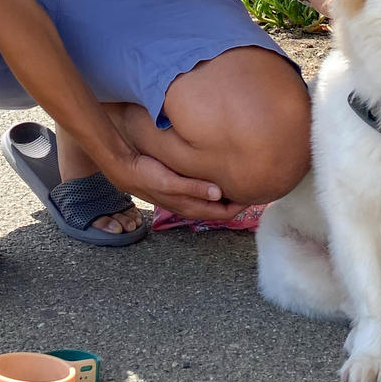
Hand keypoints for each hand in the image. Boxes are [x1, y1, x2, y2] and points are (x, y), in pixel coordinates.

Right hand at [111, 150, 246, 222]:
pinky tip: (218, 177)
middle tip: (254, 186)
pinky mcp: (180, 188)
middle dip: (237, 201)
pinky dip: (215, 188)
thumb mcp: (169, 181)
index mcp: (190, 206)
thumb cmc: (147, 174)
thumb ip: (192, 187)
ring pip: (213, 201)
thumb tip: (218, 193)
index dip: (240, 206)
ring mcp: (185, 197)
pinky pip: (204, 192)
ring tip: (241, 182)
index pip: (222, 213)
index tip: (255, 193)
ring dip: (227, 195)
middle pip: (220, 209)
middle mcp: (189, 204)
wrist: (125, 169)